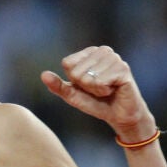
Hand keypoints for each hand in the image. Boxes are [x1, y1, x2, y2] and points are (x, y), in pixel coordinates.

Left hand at [40, 46, 155, 140]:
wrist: (119, 116)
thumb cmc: (96, 102)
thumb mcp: (72, 95)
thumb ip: (57, 86)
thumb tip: (43, 75)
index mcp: (89, 52)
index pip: (67, 64)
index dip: (74, 80)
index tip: (87, 85)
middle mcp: (103, 51)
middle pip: (76, 71)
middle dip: (85, 86)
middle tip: (99, 89)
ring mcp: (114, 58)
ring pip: (88, 77)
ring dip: (96, 90)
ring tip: (106, 90)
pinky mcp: (123, 69)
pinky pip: (100, 82)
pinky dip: (103, 91)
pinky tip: (113, 90)